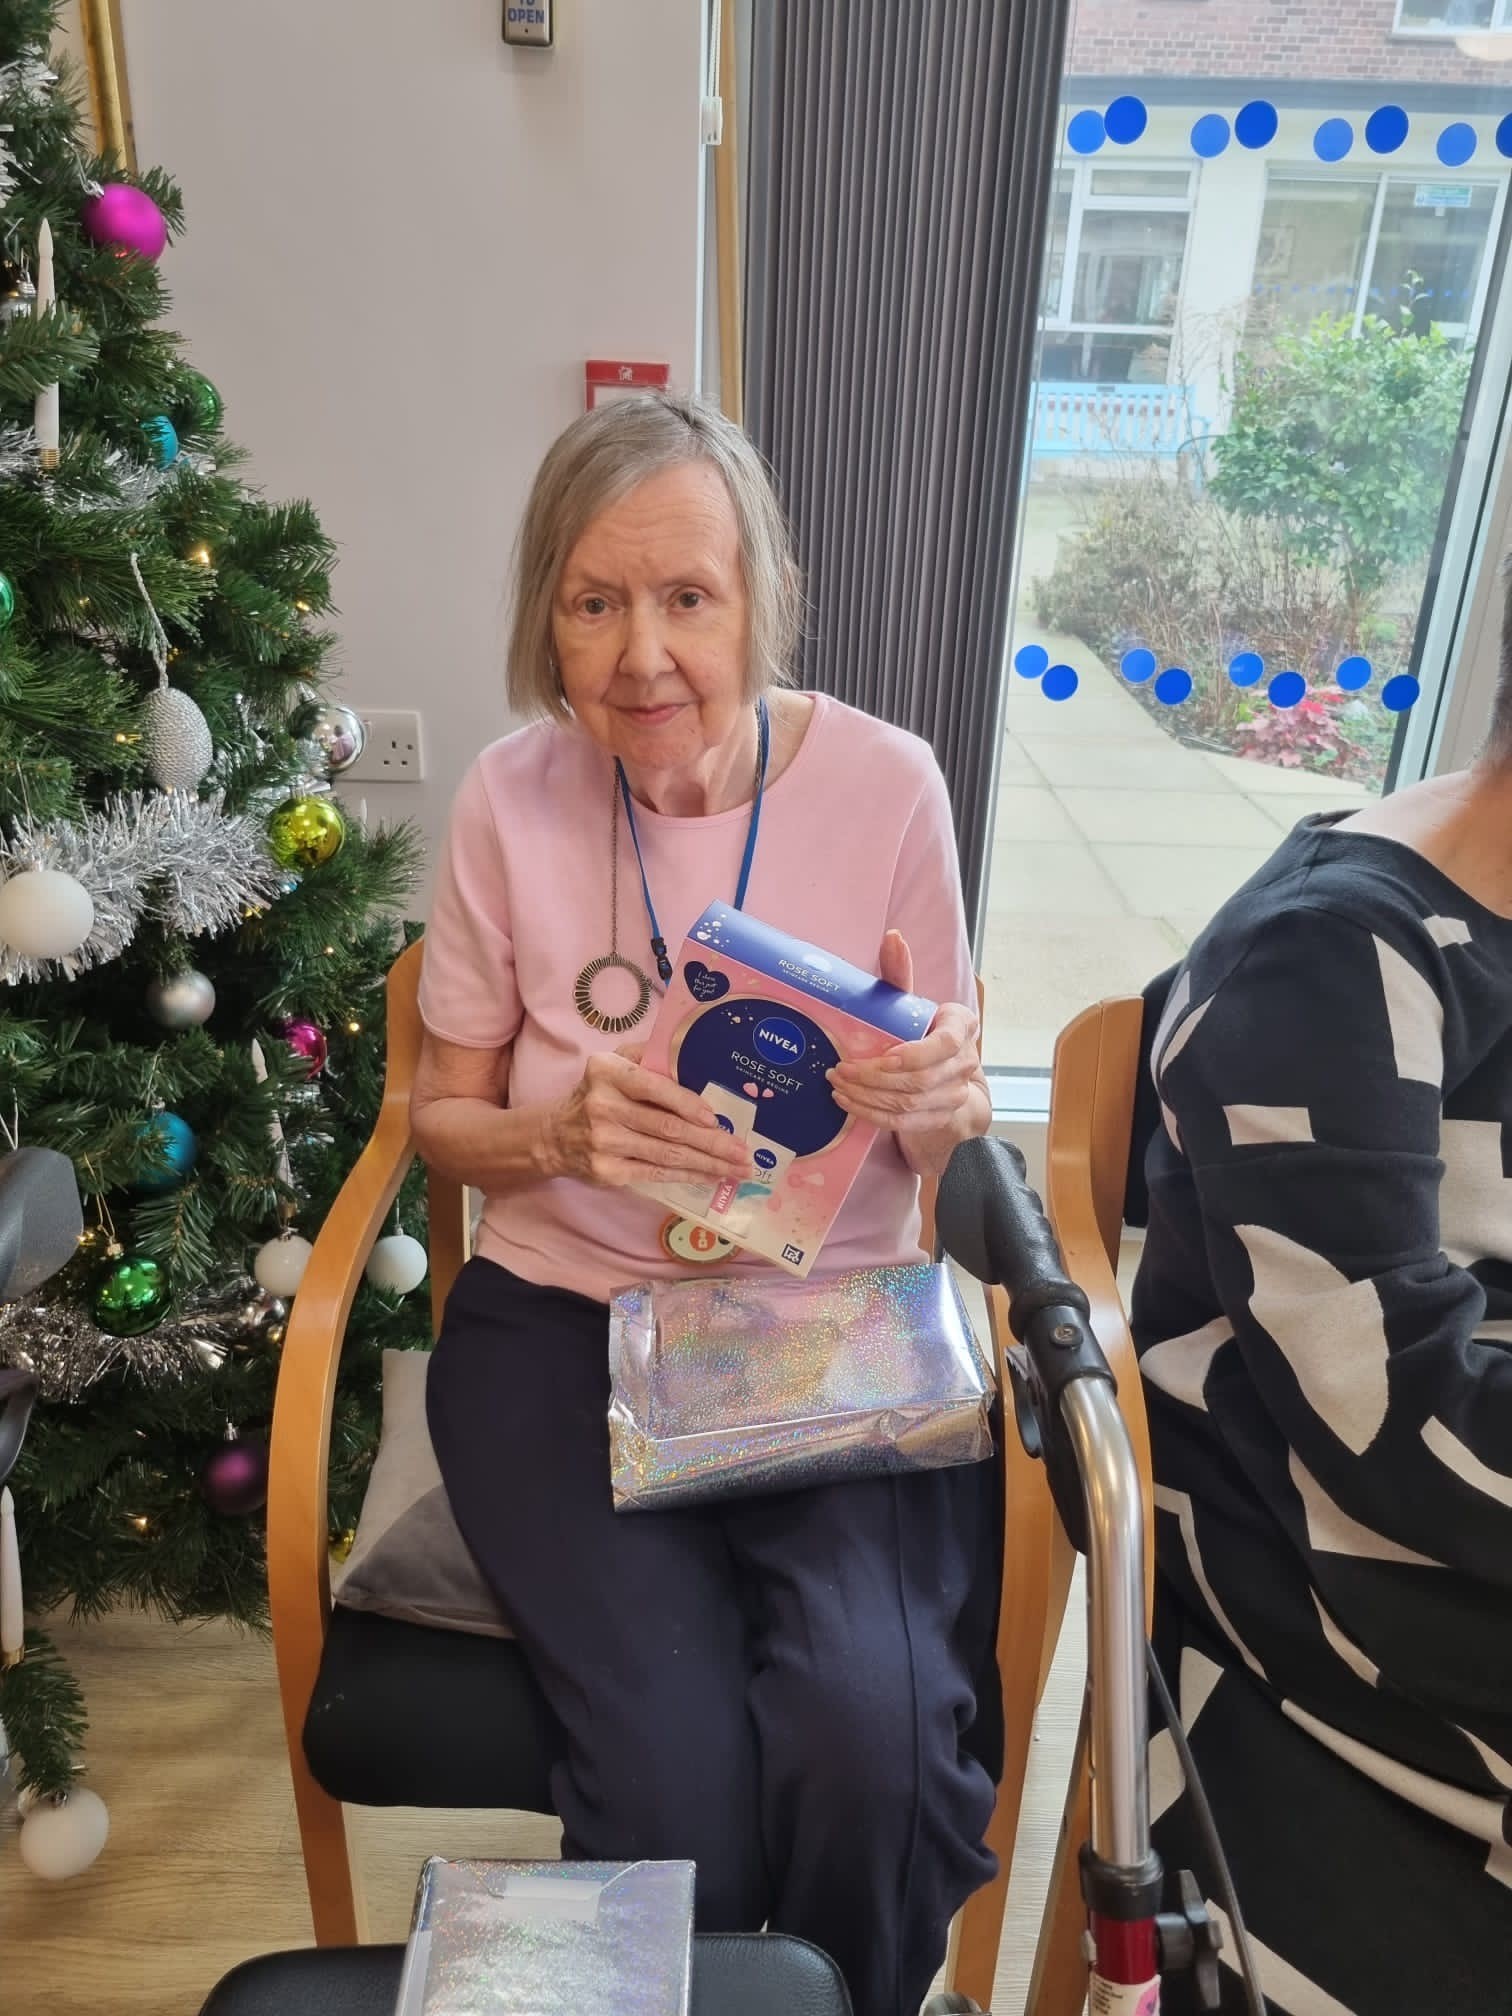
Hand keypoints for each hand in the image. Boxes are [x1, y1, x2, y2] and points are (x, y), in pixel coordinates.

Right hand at [542, 1047, 752, 1188]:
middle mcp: (603, 1106)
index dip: (688, 1104)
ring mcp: (604, 1142)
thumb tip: (697, 1058)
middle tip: (743, 1152)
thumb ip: (649, 1056)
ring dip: (708, 1163)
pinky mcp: (608, 1171)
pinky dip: (687, 1176)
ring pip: (667, 1155)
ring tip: (737, 1169)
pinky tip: (711, 1177)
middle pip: (668, 1127)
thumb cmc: (597, 1093)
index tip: (717, 1119)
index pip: (654, 1087)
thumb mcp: (614, 1063)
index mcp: (608, 1072)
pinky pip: (656, 1174)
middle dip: (712, 1142)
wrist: (554, 1136)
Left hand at [827, 931, 982, 1136]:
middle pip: (920, 1079)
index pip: (945, 1044)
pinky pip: (904, 1122)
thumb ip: (900, 972)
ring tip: (838, 1083)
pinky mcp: (939, 1117)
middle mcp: (965, 1062)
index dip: (913, 1054)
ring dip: (868, 1095)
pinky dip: (872, 1113)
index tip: (882, 1055)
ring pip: (909, 1103)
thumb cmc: (920, 1031)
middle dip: (874, 1076)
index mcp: (962, 1026)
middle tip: (840, 1069)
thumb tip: (892, 937)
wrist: (941, 1075)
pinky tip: (848, 1102)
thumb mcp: (909, 1002)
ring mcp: (955, 1094)